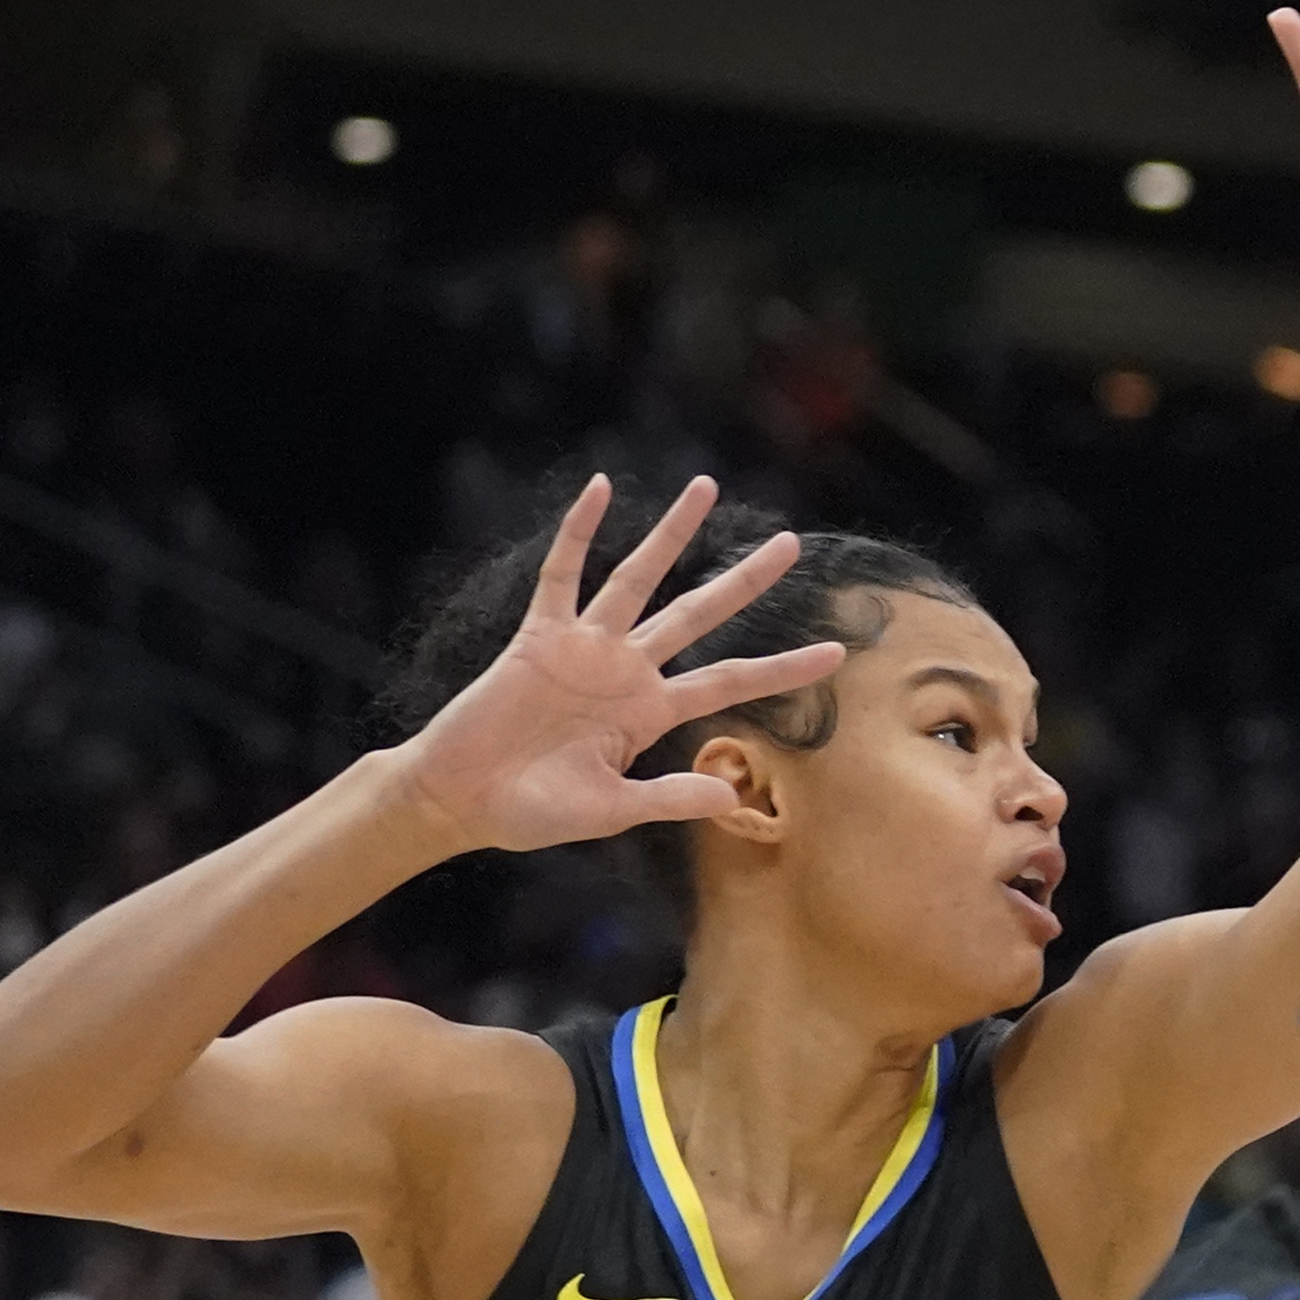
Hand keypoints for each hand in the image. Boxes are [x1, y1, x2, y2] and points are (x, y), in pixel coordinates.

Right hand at [390, 475, 839, 854]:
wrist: (462, 801)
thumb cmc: (534, 812)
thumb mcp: (613, 810)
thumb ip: (670, 797)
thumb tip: (732, 795)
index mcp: (652, 712)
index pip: (732, 681)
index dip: (783, 666)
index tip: (837, 650)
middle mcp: (628, 671)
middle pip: (701, 614)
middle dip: (746, 580)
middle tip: (792, 543)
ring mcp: (585, 648)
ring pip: (639, 578)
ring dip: (672, 535)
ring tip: (707, 487)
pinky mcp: (538, 637)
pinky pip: (562, 575)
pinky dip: (578, 533)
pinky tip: (601, 489)